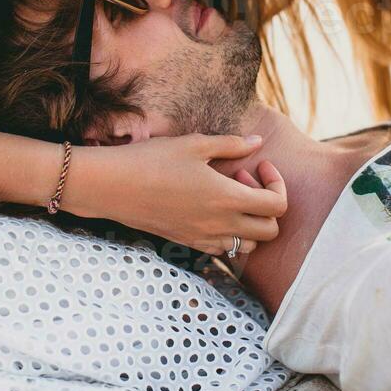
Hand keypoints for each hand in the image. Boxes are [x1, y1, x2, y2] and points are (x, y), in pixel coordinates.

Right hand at [68, 134, 286, 253]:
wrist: (113, 186)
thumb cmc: (153, 160)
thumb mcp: (194, 144)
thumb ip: (231, 145)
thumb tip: (257, 142)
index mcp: (227, 198)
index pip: (277, 205)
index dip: (277, 184)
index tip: (257, 165)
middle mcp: (220, 224)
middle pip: (270, 231)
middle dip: (268, 206)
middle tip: (243, 180)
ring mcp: (203, 237)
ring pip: (248, 245)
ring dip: (250, 222)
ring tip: (227, 195)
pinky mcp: (187, 242)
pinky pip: (222, 249)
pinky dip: (228, 233)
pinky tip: (210, 208)